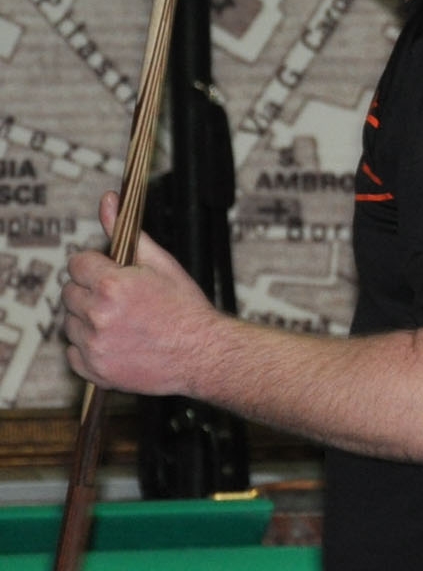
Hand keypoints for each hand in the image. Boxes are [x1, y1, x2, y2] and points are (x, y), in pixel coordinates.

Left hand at [61, 192, 216, 396]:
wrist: (205, 354)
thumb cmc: (186, 309)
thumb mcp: (161, 264)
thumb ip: (127, 233)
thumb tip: (109, 200)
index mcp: (111, 284)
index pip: (77, 264)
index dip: (97, 268)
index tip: (113, 277)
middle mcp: (98, 314)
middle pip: (70, 293)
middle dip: (91, 293)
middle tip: (122, 303)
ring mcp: (95, 344)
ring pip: (70, 323)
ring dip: (88, 321)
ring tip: (123, 325)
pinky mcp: (95, 370)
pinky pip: (73, 354)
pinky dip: (89, 350)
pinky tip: (116, 344)